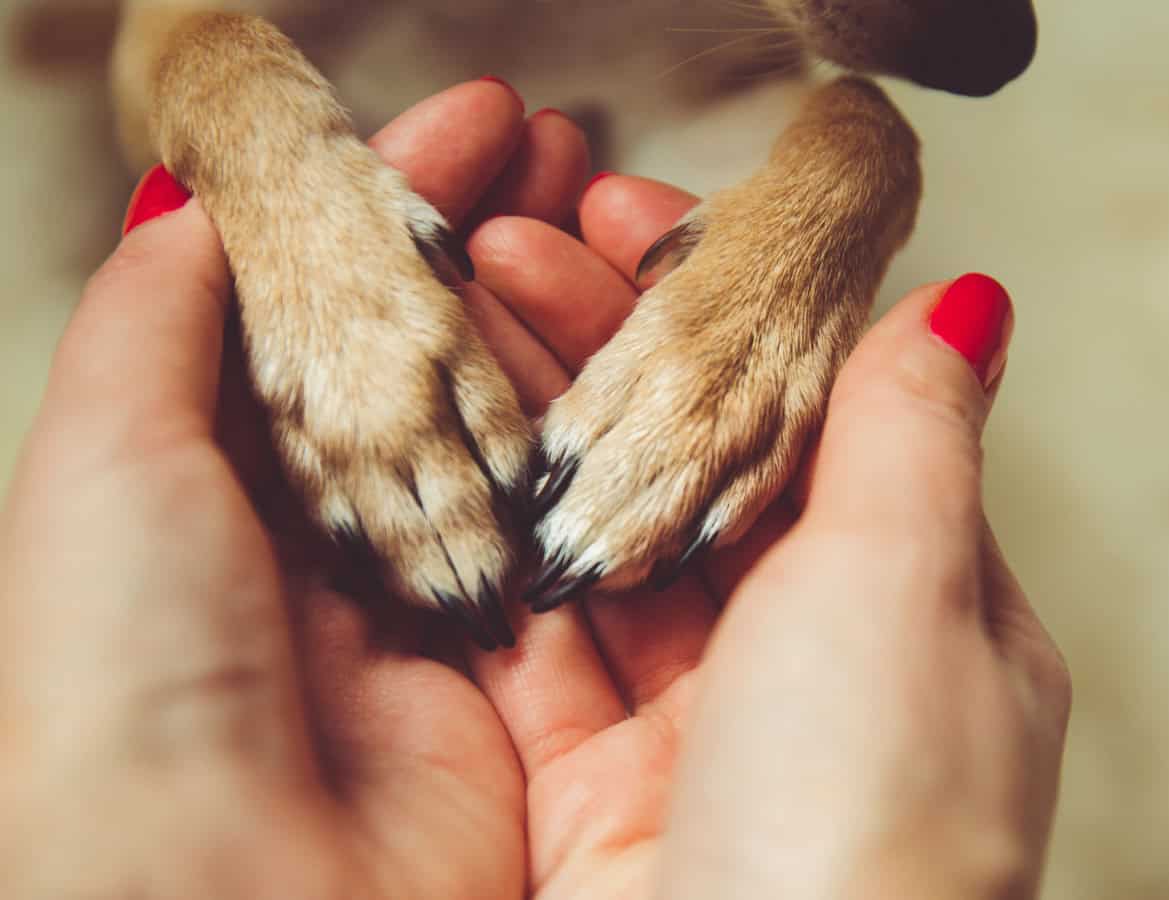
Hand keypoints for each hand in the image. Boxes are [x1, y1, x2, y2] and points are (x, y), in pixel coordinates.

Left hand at [0, 80, 589, 897]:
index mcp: (229, 483)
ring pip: (517, 435)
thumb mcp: (107, 460)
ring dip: (567, 323)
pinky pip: (577, 534)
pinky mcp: (524, 678)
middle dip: (501, 242)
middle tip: (565, 149)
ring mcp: (436, 607)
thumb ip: (159, 322)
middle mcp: (335, 542)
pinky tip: (647, 358)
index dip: (403, 202)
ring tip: (614, 215)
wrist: (222, 896)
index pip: (336, 305)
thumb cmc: (126, 676)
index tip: (482, 123)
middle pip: (436, 359)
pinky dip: (610, 447)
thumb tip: (195, 206)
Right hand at [463, 176, 1071, 897]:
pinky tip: (440, 445)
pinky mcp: (596, 794)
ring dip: (539, 425)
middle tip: (509, 242)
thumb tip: (967, 304)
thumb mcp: (912, 588)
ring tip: (454, 308)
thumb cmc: (878, 822)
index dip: (730, 310)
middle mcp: (815, 664)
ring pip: (611, 540)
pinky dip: (491, 544)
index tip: (636, 216)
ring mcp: (702, 730)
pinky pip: (536, 642)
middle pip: (703, 468)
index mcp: (924, 605)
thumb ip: (913, 436)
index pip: (817, 413)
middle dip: (609, 351)